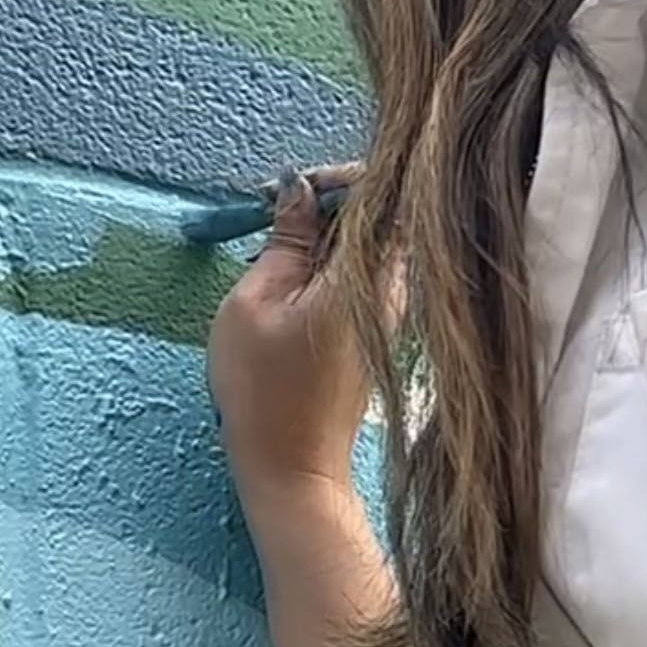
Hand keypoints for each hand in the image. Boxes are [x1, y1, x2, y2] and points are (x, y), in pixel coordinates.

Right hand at [207, 166, 367, 505]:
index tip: (289, 192)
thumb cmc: (265, 394)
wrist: (292, 470)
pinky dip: (327, 265)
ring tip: (273, 253)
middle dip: (326, 201)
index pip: (380, 188)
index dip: (333, 176)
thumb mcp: (254, 303)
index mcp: (365, 274)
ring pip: (367, 243)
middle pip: (378, 212)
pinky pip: (360, 274)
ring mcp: (390, 311)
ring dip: (323, 235)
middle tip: (273, 215)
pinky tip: (289, 284)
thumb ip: (285, 238)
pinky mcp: (377, 330)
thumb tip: (298, 188)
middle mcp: (392, 288)